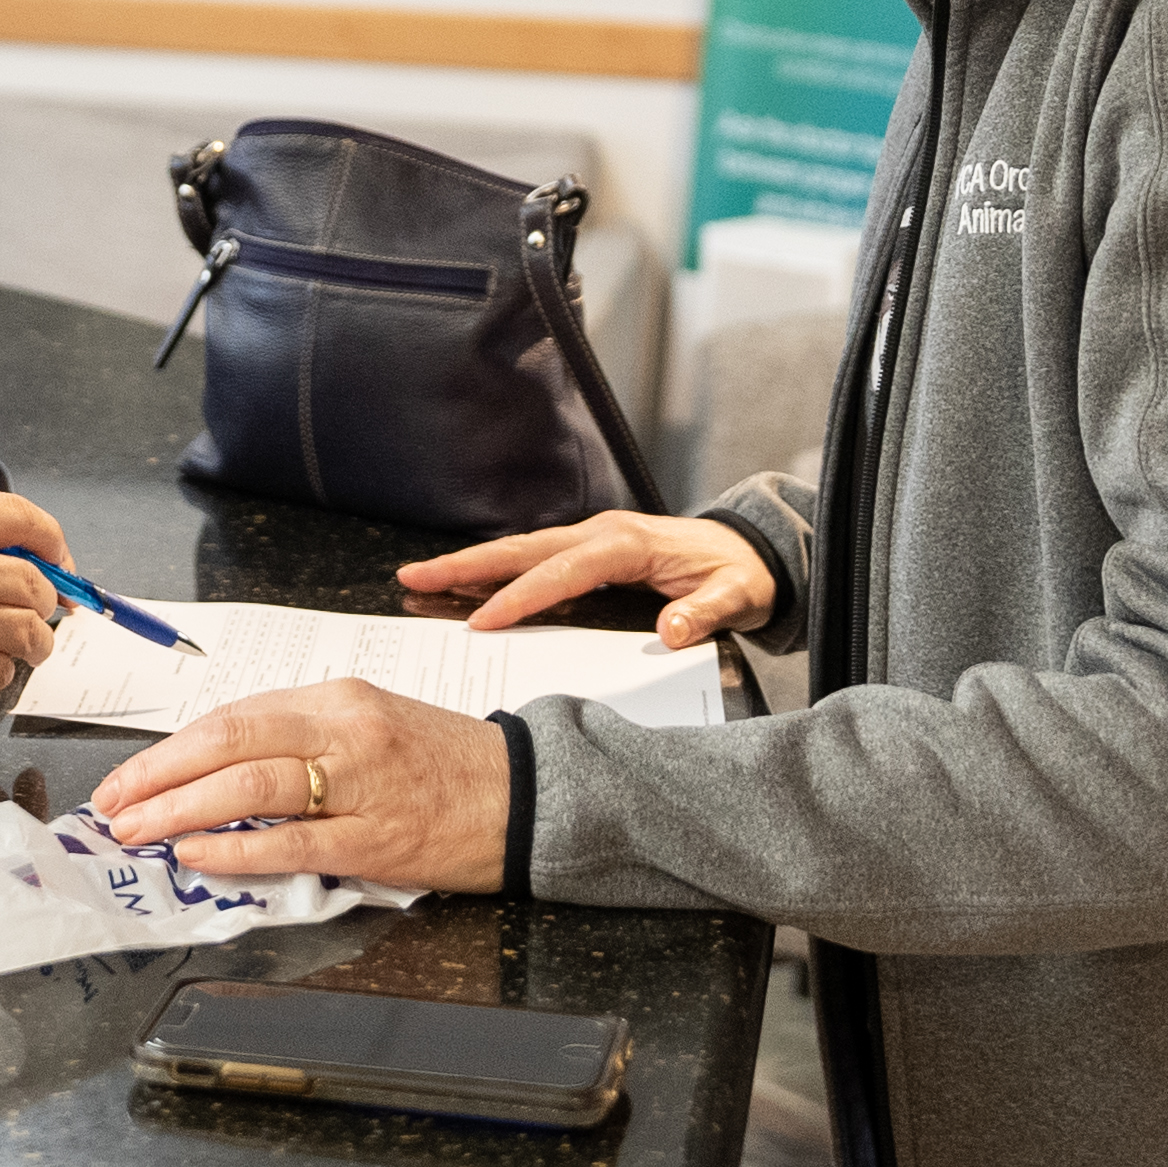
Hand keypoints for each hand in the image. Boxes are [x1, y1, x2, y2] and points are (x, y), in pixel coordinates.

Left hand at [93, 681, 509, 893]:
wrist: (526, 794)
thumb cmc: (442, 764)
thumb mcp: (368, 727)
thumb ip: (299, 741)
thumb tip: (217, 772)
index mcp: (337, 698)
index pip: (234, 716)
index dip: (171, 750)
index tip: (129, 778)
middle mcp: (346, 729)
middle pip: (232, 740)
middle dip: (161, 775)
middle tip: (112, 805)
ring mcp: (363, 783)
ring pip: (255, 786)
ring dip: (184, 809)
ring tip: (139, 830)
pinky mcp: (380, 839)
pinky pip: (296, 843)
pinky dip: (240, 849)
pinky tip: (198, 855)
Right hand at [397, 511, 775, 648]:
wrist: (752, 551)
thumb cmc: (742, 575)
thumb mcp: (738, 596)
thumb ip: (707, 613)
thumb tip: (672, 632)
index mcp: (630, 544)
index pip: (565, 571)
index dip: (523, 595)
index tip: (486, 621)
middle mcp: (602, 534)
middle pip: (524, 549)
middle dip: (468, 564)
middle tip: (415, 576)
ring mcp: (592, 539)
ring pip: (521, 550)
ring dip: (471, 564)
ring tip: (421, 577)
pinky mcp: (589, 551)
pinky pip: (534, 560)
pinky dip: (496, 570)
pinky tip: (466, 587)